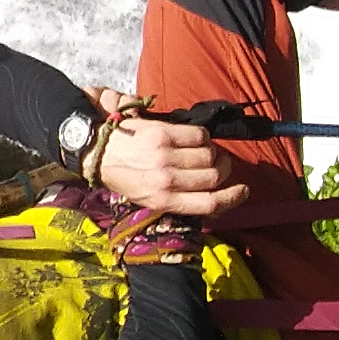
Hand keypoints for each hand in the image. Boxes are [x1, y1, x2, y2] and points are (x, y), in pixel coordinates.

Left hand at [77, 87, 251, 218]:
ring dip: (214, 151)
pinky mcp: (163, 135)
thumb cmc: (122, 174)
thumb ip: (177, 199)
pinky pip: (199, 135)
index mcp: (163, 202)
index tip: (243, 190)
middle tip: (220, 164)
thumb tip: (209, 196)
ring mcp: (165, 157)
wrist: (94, 149)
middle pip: (215, 177)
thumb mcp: (146, 198)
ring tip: (206, 150)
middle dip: (224, 170)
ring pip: (210, 155)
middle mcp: (166, 182)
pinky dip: (203, 136)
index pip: (210, 204)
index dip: (234, 198)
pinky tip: (195, 137)